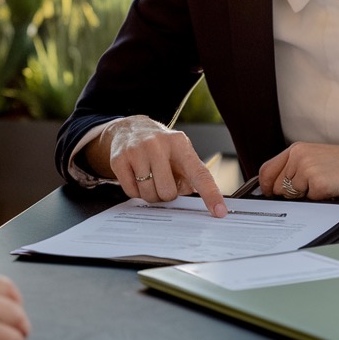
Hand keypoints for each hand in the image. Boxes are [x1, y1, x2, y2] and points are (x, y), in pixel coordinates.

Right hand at [87, 116, 227, 217]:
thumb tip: (191, 196)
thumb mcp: (180, 153)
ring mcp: (137, 151)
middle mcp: (158, 144)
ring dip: (151, 194)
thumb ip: (189, 175)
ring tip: (150, 177)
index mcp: (179, 144)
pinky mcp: (119, 160)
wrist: (130, 128)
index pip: (199, 173)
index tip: (219, 211)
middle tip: (163, 181)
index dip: (210, 194)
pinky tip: (137, 176)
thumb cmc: (160, 146)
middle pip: (168, 192)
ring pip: (149, 195)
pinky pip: (132, 193)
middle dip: (167, 194)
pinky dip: (136, 191)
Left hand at [258, 142, 338, 199]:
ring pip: (292, 196)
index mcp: (297, 149)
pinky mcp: (318, 183)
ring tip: (326, 185)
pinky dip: (321, 200)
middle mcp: (299, 156)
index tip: (267, 194)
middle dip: (290, 194)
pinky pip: (310, 201)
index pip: (267, 170)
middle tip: (311, 188)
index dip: (265, 186)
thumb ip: (296, 167)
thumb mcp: (317, 158)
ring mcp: (307, 169)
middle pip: (277, 187)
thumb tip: (275, 187)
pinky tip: (334, 188)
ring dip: (306, 197)